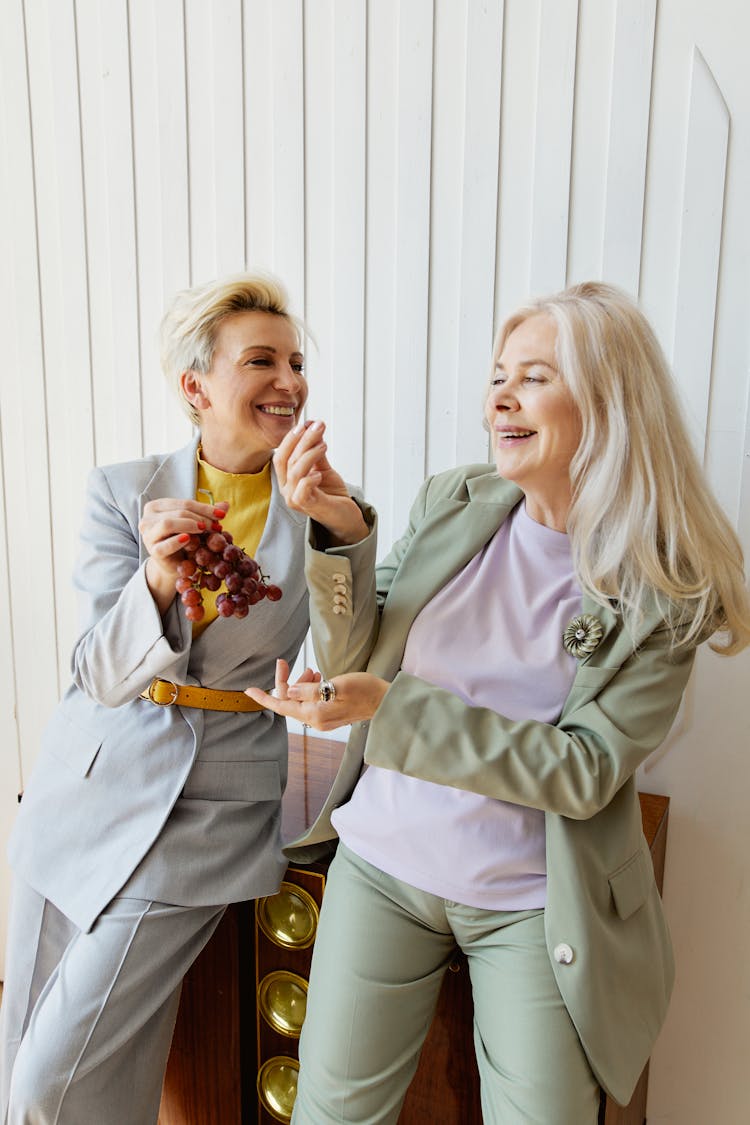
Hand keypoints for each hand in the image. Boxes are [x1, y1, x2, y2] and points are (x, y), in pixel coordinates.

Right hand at [139, 496, 228, 612]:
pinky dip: (177, 541)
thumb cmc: (183, 540)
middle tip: (216, 526)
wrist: (174, 564)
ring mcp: (148, 535)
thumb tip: (226, 505)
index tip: (222, 514)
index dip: (205, 508)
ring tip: (204, 530)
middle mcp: (148, 518)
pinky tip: (188, 539)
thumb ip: (207, 514)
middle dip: (200, 517)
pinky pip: (165, 545)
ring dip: (189, 525)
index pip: (184, 502)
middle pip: (178, 512)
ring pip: (168, 523)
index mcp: (157, 506)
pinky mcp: (153, 551)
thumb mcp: (195, 524)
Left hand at [246, 659, 388, 731]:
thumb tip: (288, 690)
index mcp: (315, 714)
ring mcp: (323, 720)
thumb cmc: (365, 690)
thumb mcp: (336, 685)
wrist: (385, 702)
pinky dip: (309, 689)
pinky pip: (310, 703)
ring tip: (311, 670)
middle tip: (284, 661)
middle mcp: (316, 720)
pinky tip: (317, 678)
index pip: (281, 705)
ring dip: (299, 684)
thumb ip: (310, 690)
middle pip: (289, 702)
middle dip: (285, 681)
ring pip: (299, 701)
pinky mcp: (330, 716)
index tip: (248, 690)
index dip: (264, 696)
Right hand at [274, 420, 368, 545]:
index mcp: (286, 479)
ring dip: (310, 454)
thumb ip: (316, 450)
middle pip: (287, 459)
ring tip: (324, 445)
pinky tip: (320, 472)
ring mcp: (295, 499)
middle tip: (317, 427)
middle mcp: (286, 489)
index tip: (305, 424)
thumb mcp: (323, 466)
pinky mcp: (308, 506)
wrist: (345, 515)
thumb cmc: (331, 493)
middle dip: (302, 440)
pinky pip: (303, 489)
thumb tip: (313, 426)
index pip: (281, 455)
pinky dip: (310, 478)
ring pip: (295, 471)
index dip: (291, 438)